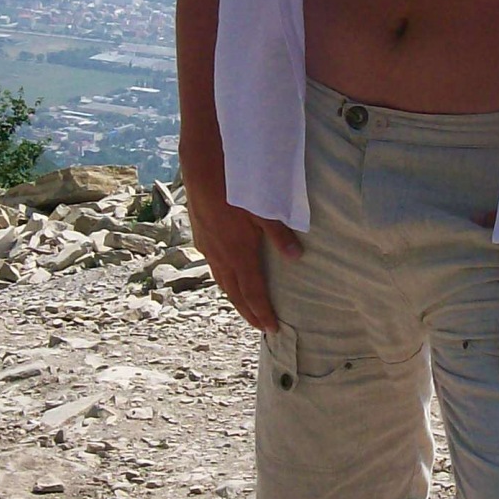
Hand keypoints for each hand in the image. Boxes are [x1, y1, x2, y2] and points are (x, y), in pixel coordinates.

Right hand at [185, 177, 300, 331]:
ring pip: (222, 281)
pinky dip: (224, 279)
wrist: (202, 170)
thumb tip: (296, 256)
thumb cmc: (235, 189)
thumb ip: (280, 234)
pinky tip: (227, 275)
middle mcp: (222, 257)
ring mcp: (209, 249)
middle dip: (249, 312)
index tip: (272, 328)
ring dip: (235, 297)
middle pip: (235, 294)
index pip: (253, 293)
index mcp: (239, 255)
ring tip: (245, 307)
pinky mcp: (201, 238)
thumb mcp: (264, 209)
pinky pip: (213, 267)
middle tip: (260, 326)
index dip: (262, 313)